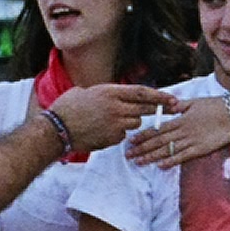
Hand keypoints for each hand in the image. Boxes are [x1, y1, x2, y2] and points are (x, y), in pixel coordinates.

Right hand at [44, 82, 170, 154]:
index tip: (173, 98)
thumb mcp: (85, 91)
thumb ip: (104, 94)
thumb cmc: (67, 108)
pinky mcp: (112, 138)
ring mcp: (115, 124)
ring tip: (115, 120)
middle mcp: (116, 107)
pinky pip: (123, 135)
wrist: (56, 130)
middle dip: (159, 109)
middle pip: (144, 109)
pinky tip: (104, 131)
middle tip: (172, 110)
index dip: (159, 96)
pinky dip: (119, 133)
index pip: (142, 93)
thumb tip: (112, 96)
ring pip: (135, 123)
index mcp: (110, 92)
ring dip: (132, 121)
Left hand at [126, 91, 229, 167]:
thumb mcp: (195, 102)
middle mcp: (183, 130)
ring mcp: (191, 140)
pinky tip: (160, 166)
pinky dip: (171, 161)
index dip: (143, 135)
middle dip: (142, 148)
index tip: (131, 141)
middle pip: (158, 141)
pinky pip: (183, 156)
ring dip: (151, 156)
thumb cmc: (216, 106)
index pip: (157, 129)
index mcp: (180, 119)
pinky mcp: (201, 149)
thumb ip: (180, 105)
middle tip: (128, 155)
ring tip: (138, 162)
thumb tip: (169, 105)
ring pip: (167, 150)